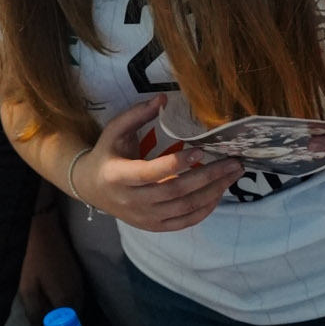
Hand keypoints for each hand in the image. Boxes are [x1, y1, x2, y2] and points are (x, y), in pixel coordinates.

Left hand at [18, 206, 82, 320]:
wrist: (44, 230)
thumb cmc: (33, 260)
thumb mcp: (28, 289)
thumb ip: (35, 312)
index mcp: (67, 300)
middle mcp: (79, 295)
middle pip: (73, 318)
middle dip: (60, 322)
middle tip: (43, 319)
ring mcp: (81, 284)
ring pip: (75, 306)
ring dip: (63, 310)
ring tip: (46, 307)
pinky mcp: (78, 275)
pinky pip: (75, 295)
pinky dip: (66, 299)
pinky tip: (52, 293)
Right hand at [71, 97, 239, 233]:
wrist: (91, 188)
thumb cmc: (107, 155)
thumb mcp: (114, 131)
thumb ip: (137, 115)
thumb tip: (163, 99)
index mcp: (118, 176)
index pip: (151, 173)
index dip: (176, 163)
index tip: (200, 150)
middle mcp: (131, 201)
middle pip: (175, 192)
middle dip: (208, 177)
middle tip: (233, 163)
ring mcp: (144, 217)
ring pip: (184, 208)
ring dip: (213, 192)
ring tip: (232, 175)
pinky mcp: (153, 226)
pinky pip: (184, 222)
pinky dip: (205, 209)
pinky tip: (218, 192)